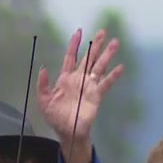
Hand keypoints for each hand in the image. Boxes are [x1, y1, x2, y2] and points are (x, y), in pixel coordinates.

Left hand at [36, 28, 123, 162]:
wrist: (66, 131)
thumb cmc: (55, 116)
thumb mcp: (44, 100)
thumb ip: (43, 84)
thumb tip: (43, 68)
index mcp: (65, 78)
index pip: (71, 57)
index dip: (74, 44)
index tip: (79, 32)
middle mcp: (79, 79)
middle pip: (89, 58)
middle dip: (95, 45)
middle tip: (103, 32)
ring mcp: (89, 86)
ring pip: (99, 67)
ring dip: (107, 55)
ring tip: (115, 43)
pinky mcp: (96, 95)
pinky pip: (105, 83)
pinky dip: (113, 76)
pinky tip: (120, 67)